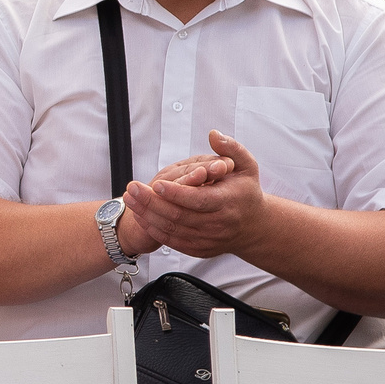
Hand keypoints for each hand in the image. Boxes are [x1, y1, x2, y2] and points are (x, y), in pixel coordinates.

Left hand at [122, 130, 271, 259]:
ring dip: (147, 215)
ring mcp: (208, 239)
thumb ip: (231, 148)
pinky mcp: (199, 249)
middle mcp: (218, 224)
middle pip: (179, 216)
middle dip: (152, 202)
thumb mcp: (247, 166)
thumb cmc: (246, 191)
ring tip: (130, 200)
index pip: (198, 199)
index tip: (157, 184)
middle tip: (132, 189)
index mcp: (227, 202)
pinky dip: (154, 229)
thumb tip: (213, 134)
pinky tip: (141, 216)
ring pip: (172, 229)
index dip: (176, 193)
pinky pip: (172, 241)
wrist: (254, 226)